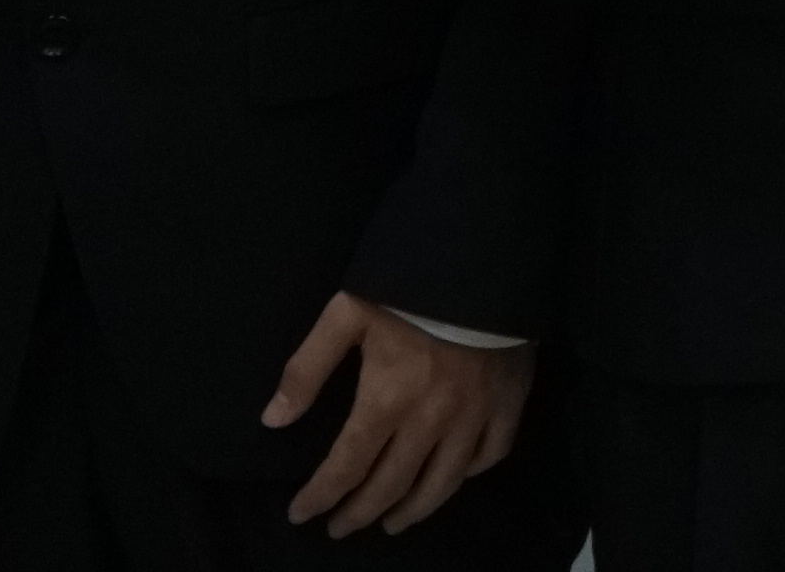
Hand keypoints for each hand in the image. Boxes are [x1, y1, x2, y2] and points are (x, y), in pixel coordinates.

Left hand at [264, 299, 526, 538]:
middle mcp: (432, 418)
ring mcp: (476, 413)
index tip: (300, 514)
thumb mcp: (346, 314)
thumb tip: (273, 420)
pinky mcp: (510, 399)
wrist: (486, 256)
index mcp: (388, 398)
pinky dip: (471, 473)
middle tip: (340, 528)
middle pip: (392, 483)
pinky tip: (454, 478)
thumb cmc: (410, 286)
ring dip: (414, 510)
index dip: (320, 496)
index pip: (347, 466)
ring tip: (393, 524)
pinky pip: (492, 452)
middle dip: (360, 512)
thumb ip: (307, 368)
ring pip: (444, 481)